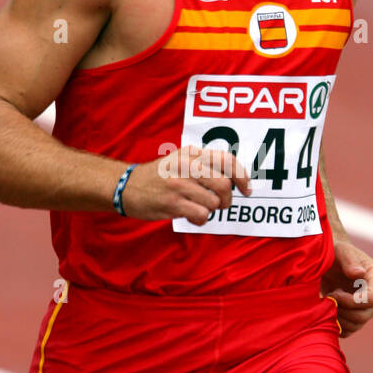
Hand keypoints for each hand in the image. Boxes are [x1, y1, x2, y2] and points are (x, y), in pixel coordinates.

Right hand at [119, 145, 251, 224]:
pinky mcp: (172, 203)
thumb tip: (234, 179)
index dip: (242, 176)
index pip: (227, 160)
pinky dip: (200, 220)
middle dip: (227, 199)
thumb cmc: (158, 177)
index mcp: (191, 153)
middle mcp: (186, 165)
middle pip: (224, 184)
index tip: (247, 189)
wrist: (125, 186)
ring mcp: (179, 184)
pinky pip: (201, 215)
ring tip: (197, 208)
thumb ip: (203, 164)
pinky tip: (191, 216)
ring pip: (214, 203)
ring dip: (210, 211)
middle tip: (220, 204)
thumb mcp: (179, 160)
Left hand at [321, 238, 372, 336]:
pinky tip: (328, 311)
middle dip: (342, 310)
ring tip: (327, 302)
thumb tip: (358, 274)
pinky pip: (350, 330)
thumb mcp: (340, 250)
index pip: (371, 298)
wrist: (329, 261)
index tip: (334, 293)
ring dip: (338, 318)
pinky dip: (337, 325)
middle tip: (328, 298)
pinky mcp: (359, 316)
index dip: (350, 301)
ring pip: (358, 324)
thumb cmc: (335, 252)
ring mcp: (370, 307)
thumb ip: (349, 260)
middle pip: (364, 314)